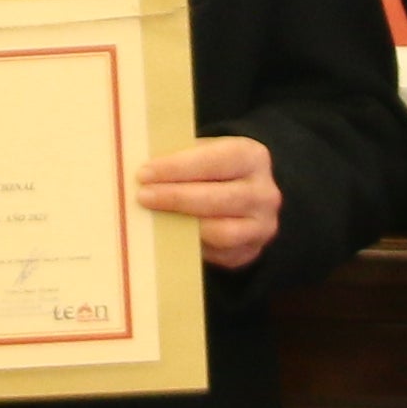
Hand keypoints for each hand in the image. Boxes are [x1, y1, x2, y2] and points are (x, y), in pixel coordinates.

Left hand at [138, 133, 284, 268]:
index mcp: (252, 157)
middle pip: (218, 198)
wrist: (244, 194)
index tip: (144, 174)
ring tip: (153, 218)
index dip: (177, 168)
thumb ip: (180, 158)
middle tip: (143, 197)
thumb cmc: (212, 169)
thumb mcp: (204, 153)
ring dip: (183, 226)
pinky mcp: (251, 251)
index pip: (215, 160)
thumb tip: (142, 172)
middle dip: (176, 198)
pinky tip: (169, 236)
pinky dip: (192, 246)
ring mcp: (261, 225)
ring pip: (221, 232)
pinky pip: (219, 255)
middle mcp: (264, 192)